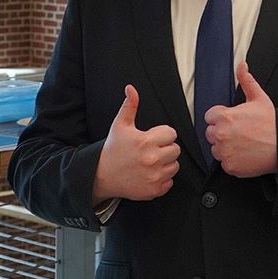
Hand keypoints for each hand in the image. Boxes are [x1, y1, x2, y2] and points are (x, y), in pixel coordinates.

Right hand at [92, 85, 180, 202]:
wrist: (102, 175)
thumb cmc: (112, 149)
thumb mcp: (120, 125)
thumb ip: (129, 106)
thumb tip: (131, 89)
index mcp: (145, 141)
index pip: (171, 133)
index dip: (163, 134)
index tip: (152, 138)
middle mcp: (152, 159)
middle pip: (176, 150)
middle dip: (165, 148)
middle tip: (151, 150)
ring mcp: (154, 176)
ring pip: (175, 166)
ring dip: (166, 164)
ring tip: (151, 162)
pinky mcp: (154, 190)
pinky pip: (170, 182)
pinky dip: (162, 179)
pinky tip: (149, 174)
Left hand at [203, 61, 276, 176]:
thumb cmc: (273, 125)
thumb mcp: (259, 98)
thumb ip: (246, 81)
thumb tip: (242, 66)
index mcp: (224, 117)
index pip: (209, 117)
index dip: (221, 118)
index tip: (232, 121)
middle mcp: (221, 135)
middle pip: (211, 133)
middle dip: (221, 132)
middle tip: (239, 133)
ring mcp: (224, 152)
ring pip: (216, 149)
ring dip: (225, 147)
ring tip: (243, 144)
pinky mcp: (230, 166)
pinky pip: (224, 163)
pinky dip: (232, 161)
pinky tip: (245, 154)